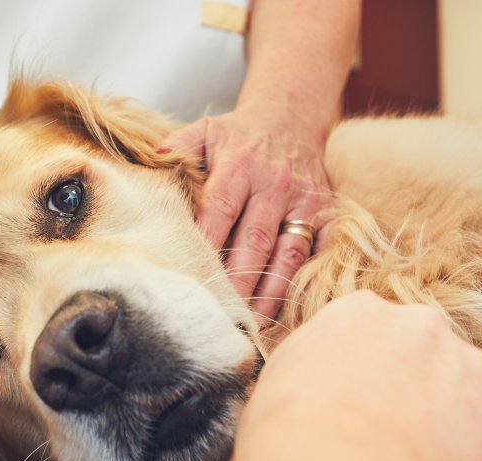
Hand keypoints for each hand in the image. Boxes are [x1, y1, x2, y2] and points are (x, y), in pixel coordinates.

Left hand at [160, 103, 332, 321]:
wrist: (291, 116)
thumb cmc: (239, 135)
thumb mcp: (206, 130)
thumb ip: (179, 148)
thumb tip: (153, 163)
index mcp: (240, 165)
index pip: (220, 208)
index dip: (207, 244)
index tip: (191, 276)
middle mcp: (275, 184)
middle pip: (255, 238)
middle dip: (238, 279)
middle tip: (221, 312)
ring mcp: (305, 201)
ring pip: (290, 252)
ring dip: (272, 289)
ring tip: (253, 321)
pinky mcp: (328, 213)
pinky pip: (322, 251)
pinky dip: (309, 280)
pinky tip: (291, 308)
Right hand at [243, 291, 481, 460]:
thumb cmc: (291, 440)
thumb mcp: (273, 387)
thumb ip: (308, 376)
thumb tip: (311, 400)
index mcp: (359, 314)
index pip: (375, 341)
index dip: (370, 383)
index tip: (363, 415)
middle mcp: (422, 326)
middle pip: (430, 363)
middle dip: (418, 402)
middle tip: (393, 450)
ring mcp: (472, 368)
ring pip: (469, 403)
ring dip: (452, 436)